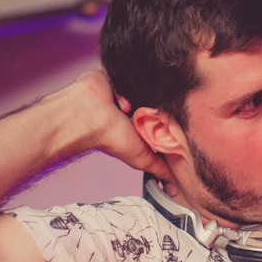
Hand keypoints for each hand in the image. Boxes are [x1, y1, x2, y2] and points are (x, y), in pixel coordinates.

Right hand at [67, 71, 175, 188]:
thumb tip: (173, 189)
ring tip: (131, 102)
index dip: (163, 118)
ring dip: (138, 92)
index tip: (170, 118)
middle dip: (152, 103)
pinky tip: (118, 94)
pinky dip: (124, 82)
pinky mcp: (113, 76)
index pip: (156, 117)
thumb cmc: (110, 138)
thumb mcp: (143, 158)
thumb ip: (159, 170)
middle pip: (151, 100)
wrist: (88, 117)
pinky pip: (126, 71)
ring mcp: (121, 91)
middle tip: (149, 108)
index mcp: (136, 123)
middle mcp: (129, 107)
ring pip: (140, 85)